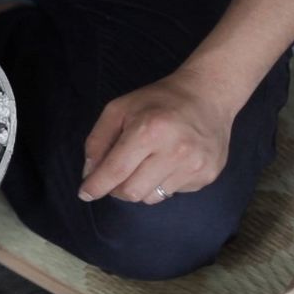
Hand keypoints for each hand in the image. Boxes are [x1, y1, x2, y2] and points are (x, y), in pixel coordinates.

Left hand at [78, 70, 238, 204]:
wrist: (208, 95)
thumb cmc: (157, 101)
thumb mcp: (118, 110)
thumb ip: (97, 141)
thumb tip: (90, 174)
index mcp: (149, 131)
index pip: (116, 171)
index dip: (96, 186)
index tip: (85, 193)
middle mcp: (175, 151)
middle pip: (132, 192)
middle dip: (116, 188)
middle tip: (116, 175)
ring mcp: (195, 165)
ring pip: (151, 198)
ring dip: (140, 186)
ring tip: (146, 163)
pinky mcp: (207, 175)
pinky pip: (172, 193)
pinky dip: (162, 183)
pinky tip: (169, 162)